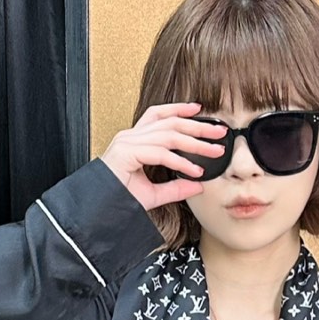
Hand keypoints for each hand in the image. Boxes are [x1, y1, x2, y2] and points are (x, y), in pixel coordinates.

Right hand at [99, 103, 225, 209]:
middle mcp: (130, 137)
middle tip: (220, 132)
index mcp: (133, 140)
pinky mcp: (127, 153)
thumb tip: (198, 186)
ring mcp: (127, 143)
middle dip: (198, 125)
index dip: (178, 109)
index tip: (199, 109)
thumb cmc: (119, 200)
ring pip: (169, 135)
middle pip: (170, 122)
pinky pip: (161, 153)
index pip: (158, 115)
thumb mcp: (153, 194)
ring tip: (214, 150)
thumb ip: (175, 188)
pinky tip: (194, 170)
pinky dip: (180, 162)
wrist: (98, 210)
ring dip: (196, 142)